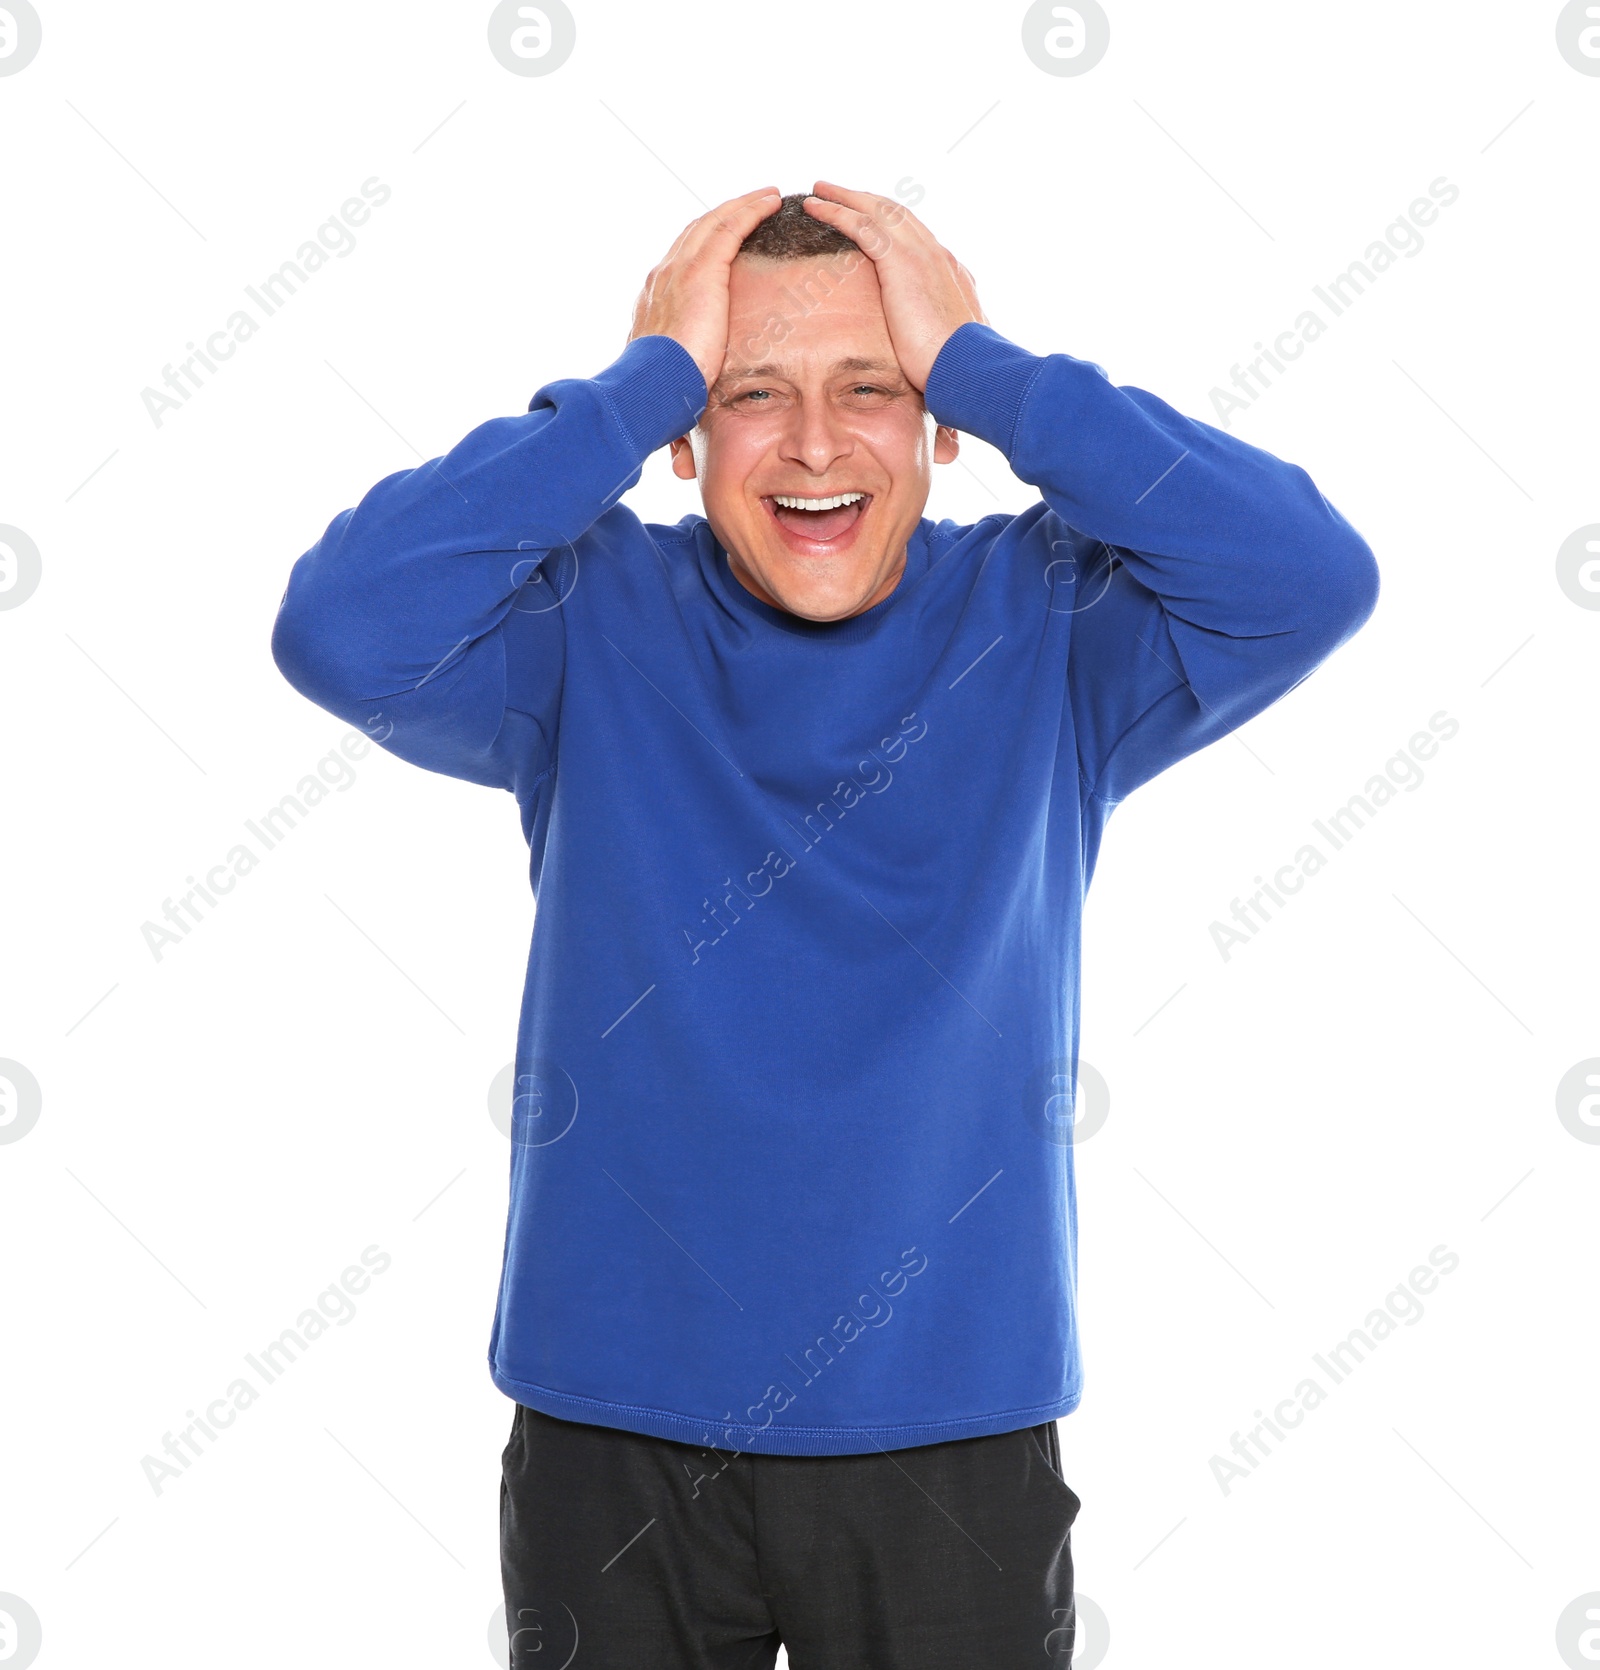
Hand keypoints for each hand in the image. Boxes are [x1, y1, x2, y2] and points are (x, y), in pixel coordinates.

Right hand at [628, 187, 782, 394]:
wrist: (650, 387)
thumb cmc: (660, 392)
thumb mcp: (671, 375)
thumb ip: (681, 370)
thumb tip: (687, 420)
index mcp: (655, 298)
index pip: (682, 258)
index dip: (705, 242)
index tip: (726, 236)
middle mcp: (663, 276)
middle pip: (697, 231)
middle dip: (725, 214)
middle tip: (752, 204)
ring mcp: (680, 269)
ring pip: (715, 221)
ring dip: (742, 204)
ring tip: (768, 196)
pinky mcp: (701, 270)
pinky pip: (730, 227)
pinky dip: (751, 210)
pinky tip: (770, 202)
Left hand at [801, 182, 986, 390]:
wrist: (967, 368)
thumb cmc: (958, 369)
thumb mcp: (951, 346)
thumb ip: (942, 334)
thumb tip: (937, 347)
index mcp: (950, 271)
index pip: (916, 236)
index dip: (890, 223)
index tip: (869, 218)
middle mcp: (937, 254)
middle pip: (896, 213)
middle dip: (866, 199)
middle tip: (838, 192)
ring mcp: (920, 253)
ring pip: (877, 210)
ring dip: (845, 197)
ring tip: (819, 191)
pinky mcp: (900, 260)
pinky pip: (861, 225)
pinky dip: (835, 212)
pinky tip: (815, 208)